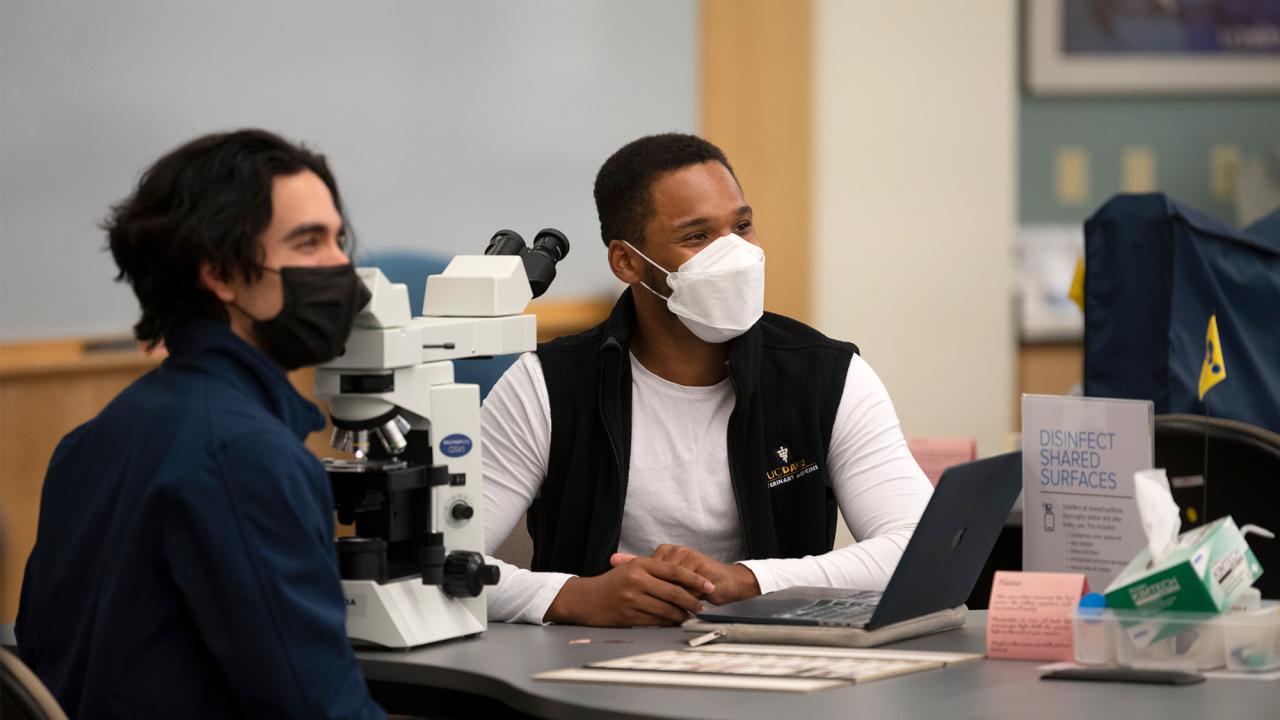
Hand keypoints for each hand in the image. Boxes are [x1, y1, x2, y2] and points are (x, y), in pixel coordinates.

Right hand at [543, 556, 714, 626]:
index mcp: (640, 564)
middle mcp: (637, 580)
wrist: (586, 599)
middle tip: (703, 605)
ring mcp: (632, 599)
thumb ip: (654, 570)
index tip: (709, 585)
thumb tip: (682, 579)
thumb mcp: (630, 568)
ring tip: (691, 616)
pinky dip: (668, 623)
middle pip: (674, 592)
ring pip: (666, 609)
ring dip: (682, 614)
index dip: (695, 579)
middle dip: (693, 600)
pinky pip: (655, 621)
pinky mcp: (629, 615)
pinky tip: (675, 622)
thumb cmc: (611, 583)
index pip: (675, 571)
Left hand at [615, 545, 760, 605]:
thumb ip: (646, 570)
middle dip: (655, 598)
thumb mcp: (670, 579)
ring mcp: (688, 556)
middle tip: (650, 611)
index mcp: (665, 551)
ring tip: (673, 613)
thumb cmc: (697, 583)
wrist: (729, 582)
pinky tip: (686, 611)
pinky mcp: (700, 566)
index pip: (646, 573)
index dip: (642, 590)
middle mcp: (676, 551)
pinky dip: (685, 603)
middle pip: (658, 581)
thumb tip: (614, 559)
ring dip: (672, 603)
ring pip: (671, 587)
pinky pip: (686, 590)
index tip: (634, 602)